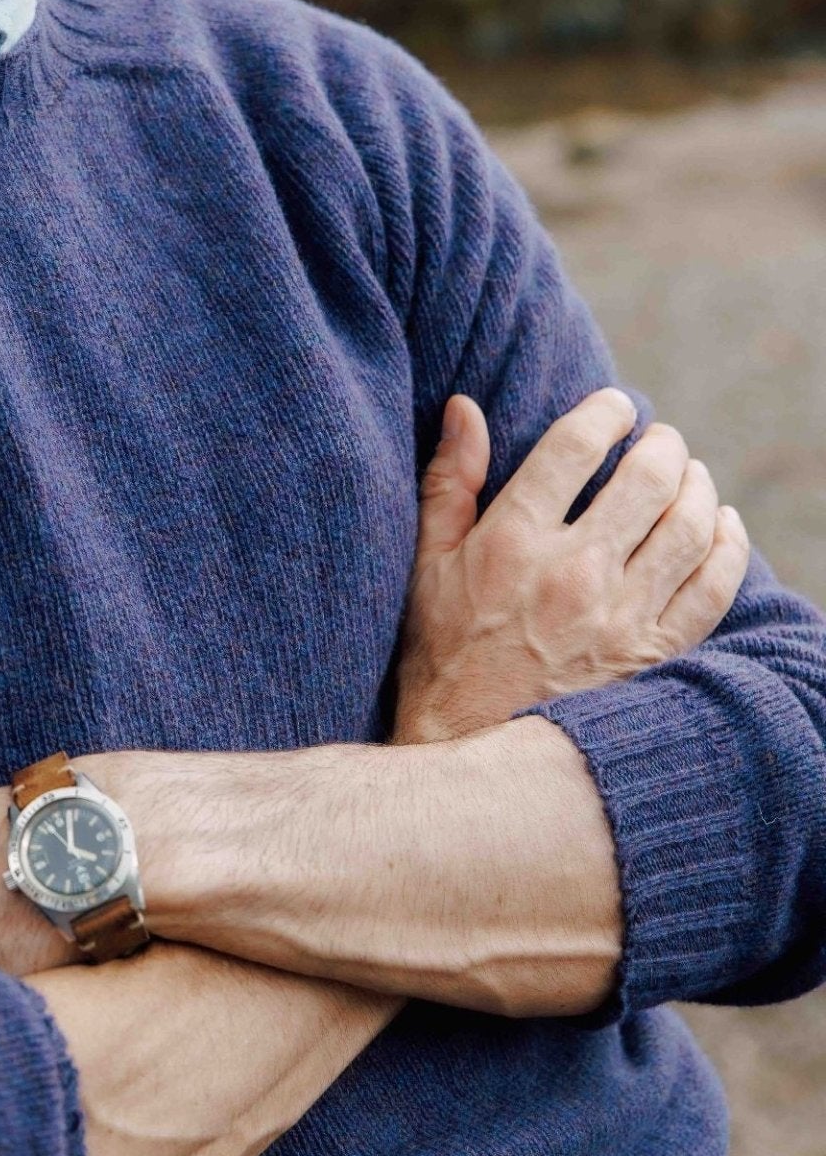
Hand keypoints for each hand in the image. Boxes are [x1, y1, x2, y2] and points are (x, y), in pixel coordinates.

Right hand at [394, 388, 749, 744]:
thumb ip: (449, 480)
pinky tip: (720, 526)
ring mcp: (620, 617)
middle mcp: (573, 573)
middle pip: (645, 479)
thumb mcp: (428, 561)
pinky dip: (728, 546)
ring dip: (695, 486)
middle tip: (658, 437)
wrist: (472, 749)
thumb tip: (466, 407)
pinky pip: (713, 588)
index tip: (615, 406)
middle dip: (661, 443)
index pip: (575, 448)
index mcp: (513, 541)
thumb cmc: (442, 649)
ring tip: (687, 474)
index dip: (604, 412)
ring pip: (688, 526)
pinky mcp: (653, 655)